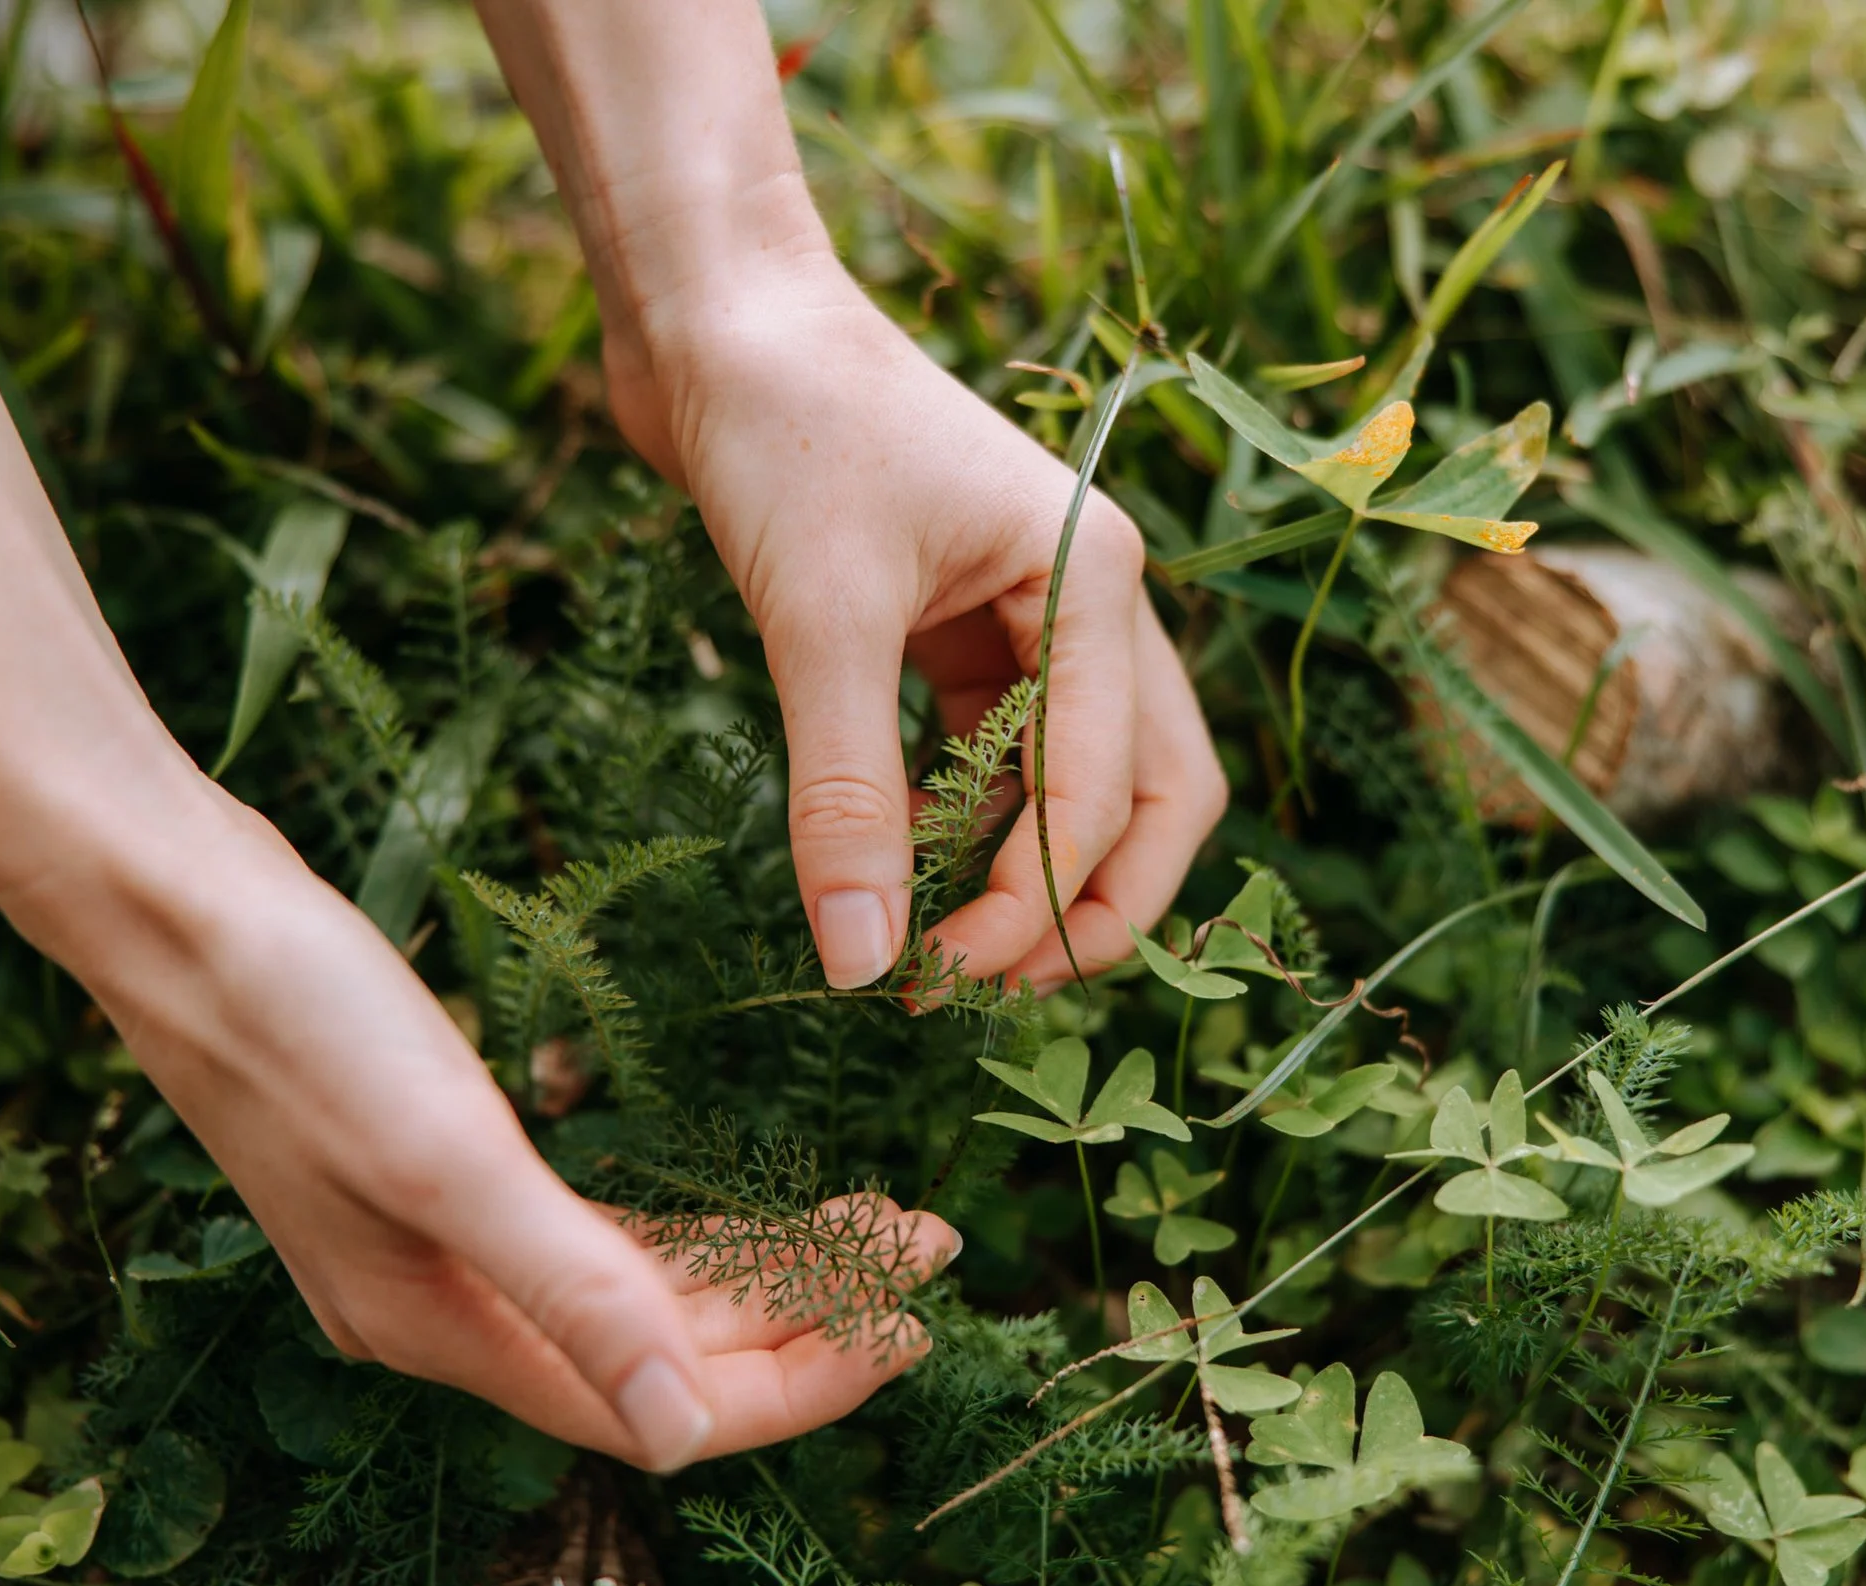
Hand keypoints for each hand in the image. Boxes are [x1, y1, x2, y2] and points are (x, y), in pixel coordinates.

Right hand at [1, 805, 955, 1470]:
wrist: (173, 908)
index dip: (796, 1382)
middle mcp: (448, 1306)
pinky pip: (600, 1235)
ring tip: (877, 1224)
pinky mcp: (445, 1169)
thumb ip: (572, 1295)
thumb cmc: (302, 1019)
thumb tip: (684, 1432)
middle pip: (662, 1356)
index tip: (913, 1328)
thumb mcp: (448, 1158)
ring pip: (640, 1292)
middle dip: (805, 1316)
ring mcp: (443, 1240)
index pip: (659, 1406)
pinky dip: (686, 1229)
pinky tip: (750, 1204)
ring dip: (759, 1268)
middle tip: (927, 1255)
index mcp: (445, 1325)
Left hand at [612, 255, 1227, 993]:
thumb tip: (861, 965)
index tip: (935, 980)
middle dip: (1085, 903)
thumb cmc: (783, 431)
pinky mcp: (962, 622)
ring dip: (1018, 867)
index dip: (1035, 905)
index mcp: (1093, 580)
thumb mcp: (818, 625)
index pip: (1107, 789)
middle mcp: (1089, 598)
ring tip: (924, 943)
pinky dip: (959, 814)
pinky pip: (998, 747)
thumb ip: (847, 800)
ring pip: (1076, 779)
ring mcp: (1031, 609)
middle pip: (1150, 795)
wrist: (715, 314)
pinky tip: (887, 848)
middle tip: (991, 991)